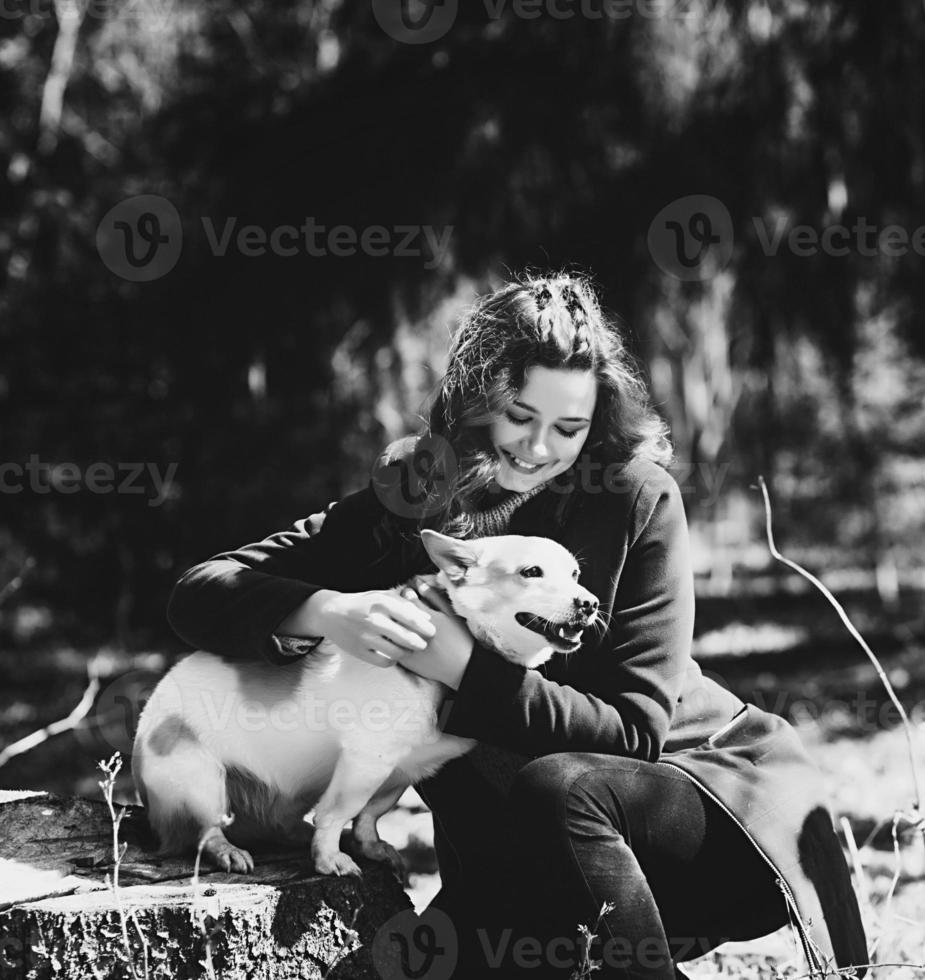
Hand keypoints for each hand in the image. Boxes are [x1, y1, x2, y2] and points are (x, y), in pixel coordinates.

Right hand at [317, 590, 436, 667]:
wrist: (331, 613)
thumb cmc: (363, 603)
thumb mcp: (382, 596)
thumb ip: (405, 605)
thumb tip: (427, 618)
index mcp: (381, 603)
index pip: (409, 617)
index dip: (424, 627)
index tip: (432, 632)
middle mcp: (373, 620)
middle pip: (405, 638)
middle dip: (419, 643)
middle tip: (423, 644)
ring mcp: (365, 637)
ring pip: (396, 652)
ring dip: (407, 653)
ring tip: (409, 650)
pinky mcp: (359, 651)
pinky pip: (384, 662)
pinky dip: (392, 661)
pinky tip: (394, 655)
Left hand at [394, 578, 474, 689]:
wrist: (463, 667)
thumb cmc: (460, 638)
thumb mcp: (450, 614)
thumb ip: (434, 597)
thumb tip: (419, 583)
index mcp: (427, 617)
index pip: (406, 598)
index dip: (404, 594)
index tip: (406, 594)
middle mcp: (416, 632)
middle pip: (396, 613)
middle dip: (395, 608)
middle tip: (400, 607)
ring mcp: (410, 647)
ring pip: (391, 631)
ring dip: (392, 624)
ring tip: (397, 622)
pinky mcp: (407, 661)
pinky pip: (392, 647)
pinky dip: (391, 641)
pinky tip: (397, 638)